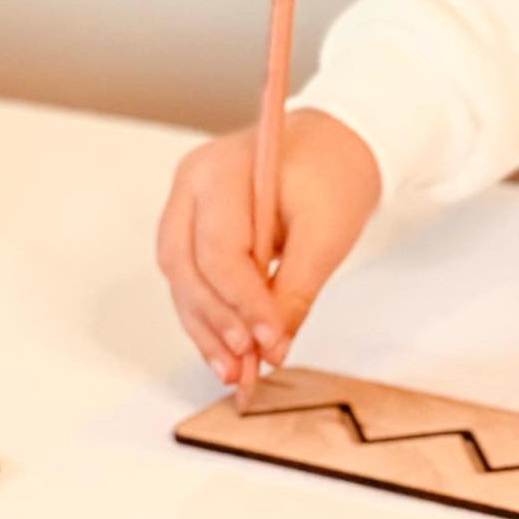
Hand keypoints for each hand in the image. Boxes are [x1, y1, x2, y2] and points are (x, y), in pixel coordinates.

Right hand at [157, 108, 381, 382]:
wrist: (336, 144)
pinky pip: (192, 279)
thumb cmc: (334, 175)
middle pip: (186, 266)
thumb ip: (298, 289)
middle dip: (215, 322)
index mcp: (221, 169)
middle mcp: (191, 184)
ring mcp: (186, 205)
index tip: (270, 341)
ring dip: (205, 329)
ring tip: (233, 373)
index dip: (243, 302)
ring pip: (182, 279)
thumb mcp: (328, 233)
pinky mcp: (195, 228)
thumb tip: (273, 348)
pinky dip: (209, 317)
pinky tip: (227, 354)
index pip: (219, 248)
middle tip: (244, 366)